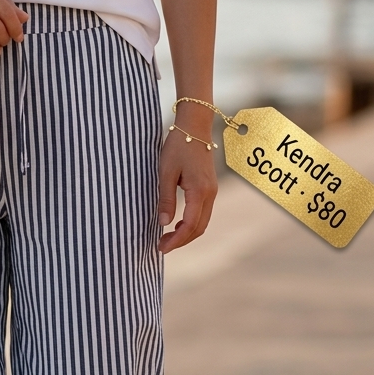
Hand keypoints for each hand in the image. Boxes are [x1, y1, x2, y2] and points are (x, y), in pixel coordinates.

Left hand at [158, 126, 217, 253]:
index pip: (190, 225)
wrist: (194, 127)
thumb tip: (164, 223)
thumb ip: (166, 198)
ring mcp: (212, 191)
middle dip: (181, 241)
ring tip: (167, 238)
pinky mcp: (210, 188)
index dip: (176, 240)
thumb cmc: (178, 146)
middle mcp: (210, 194)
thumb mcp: (166, 172)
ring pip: (202, 222)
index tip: (161, 248)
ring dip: (186, 233)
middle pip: (199, 228)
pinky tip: (177, 224)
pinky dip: (191, 224)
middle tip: (162, 246)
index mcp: (199, 191)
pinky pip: (203, 213)